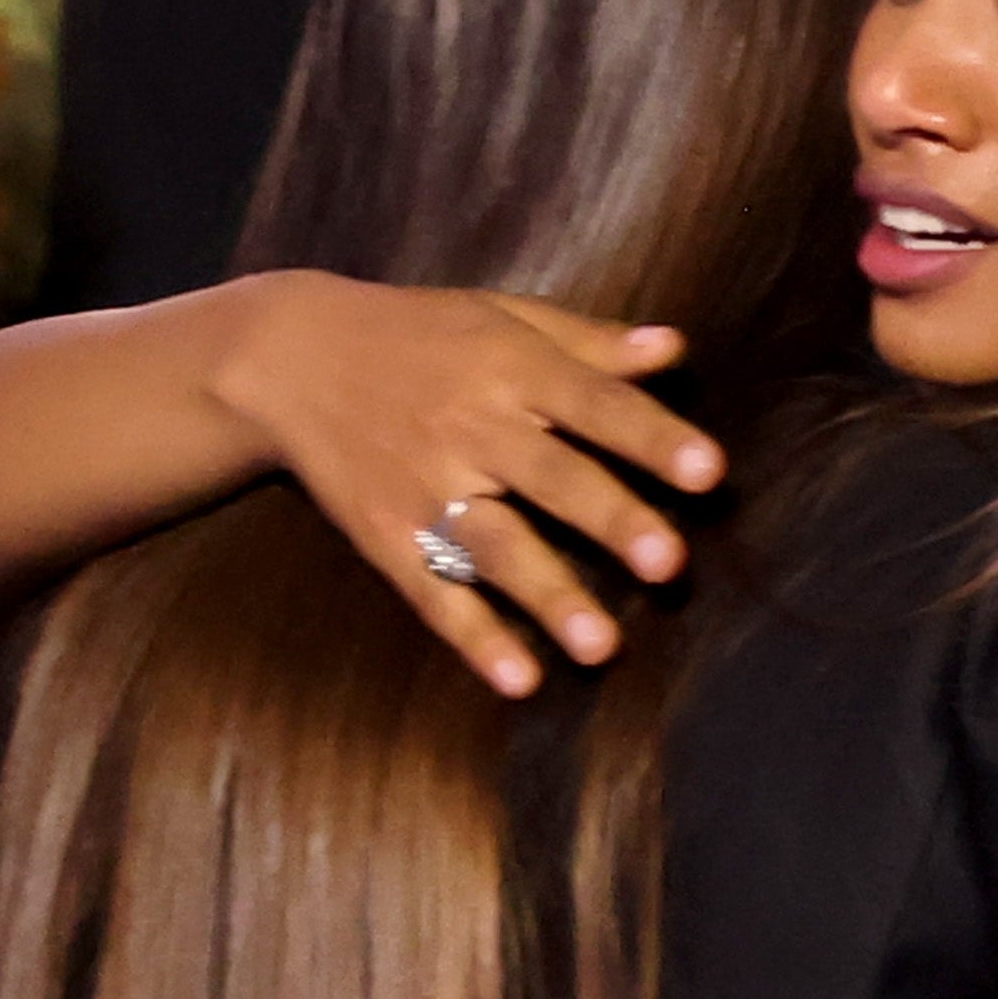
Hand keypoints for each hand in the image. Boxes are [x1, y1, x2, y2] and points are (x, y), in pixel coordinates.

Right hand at [207, 277, 726, 696]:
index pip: (594, 403)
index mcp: (510, 369)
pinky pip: (435, 593)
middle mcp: (471, 428)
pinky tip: (519, 681)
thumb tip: (676, 349)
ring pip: (496, 546)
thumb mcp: (501, 317)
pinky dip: (475, 638)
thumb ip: (588, 343)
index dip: (652, 438)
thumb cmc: (418, 335)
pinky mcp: (388, 537)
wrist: (287, 359)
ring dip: (549, 597)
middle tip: (670, 563)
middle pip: (552, 477)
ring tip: (602, 648)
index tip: (710, 471)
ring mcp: (426, 488)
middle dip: (611, 520)